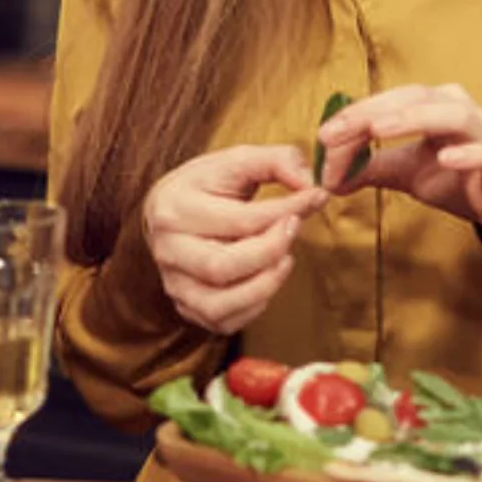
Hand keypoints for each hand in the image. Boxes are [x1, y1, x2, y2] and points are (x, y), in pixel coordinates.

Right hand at [143, 146, 325, 335]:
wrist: (170, 211)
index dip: (286, 210)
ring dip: (265, 285)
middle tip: (295, 228)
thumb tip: (311, 183)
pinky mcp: (186, 306)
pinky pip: (223, 322)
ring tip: (285, 258)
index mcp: (175, 207)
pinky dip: (255, 306)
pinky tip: (267, 277)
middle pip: (222, 266)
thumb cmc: (208, 185)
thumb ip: (279, 160)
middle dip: (271, 250)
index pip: (238, 219)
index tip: (314, 197)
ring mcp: (174, 283)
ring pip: (220, 304)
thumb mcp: (238, 160)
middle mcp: (167, 249)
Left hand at [315, 84, 481, 256]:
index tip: (322, 134)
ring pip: (456, 115)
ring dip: (416, 118)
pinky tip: (446, 157)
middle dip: (373, 112)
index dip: (355, 115)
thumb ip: (370, 168)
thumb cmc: (459, 177)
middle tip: (337, 132)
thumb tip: (326, 176)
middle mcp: (460, 109)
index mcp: (434, 105)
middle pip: (416, 99)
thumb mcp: (407, 172)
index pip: (390, 101)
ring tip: (380, 128)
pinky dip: (470, 152)